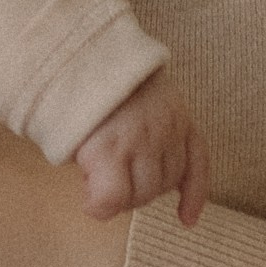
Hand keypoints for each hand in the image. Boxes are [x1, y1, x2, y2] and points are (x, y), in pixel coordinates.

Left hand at [73, 69, 208, 226]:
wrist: (103, 48)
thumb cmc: (78, 95)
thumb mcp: (65, 130)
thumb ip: (85, 165)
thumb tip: (97, 195)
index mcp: (106, 143)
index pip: (111, 198)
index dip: (97, 206)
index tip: (89, 199)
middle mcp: (141, 140)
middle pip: (142, 195)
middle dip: (124, 197)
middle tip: (109, 182)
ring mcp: (167, 130)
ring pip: (169, 182)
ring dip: (150, 190)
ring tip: (132, 177)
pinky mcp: (184, 120)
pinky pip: (199, 163)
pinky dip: (195, 194)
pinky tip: (186, 218)